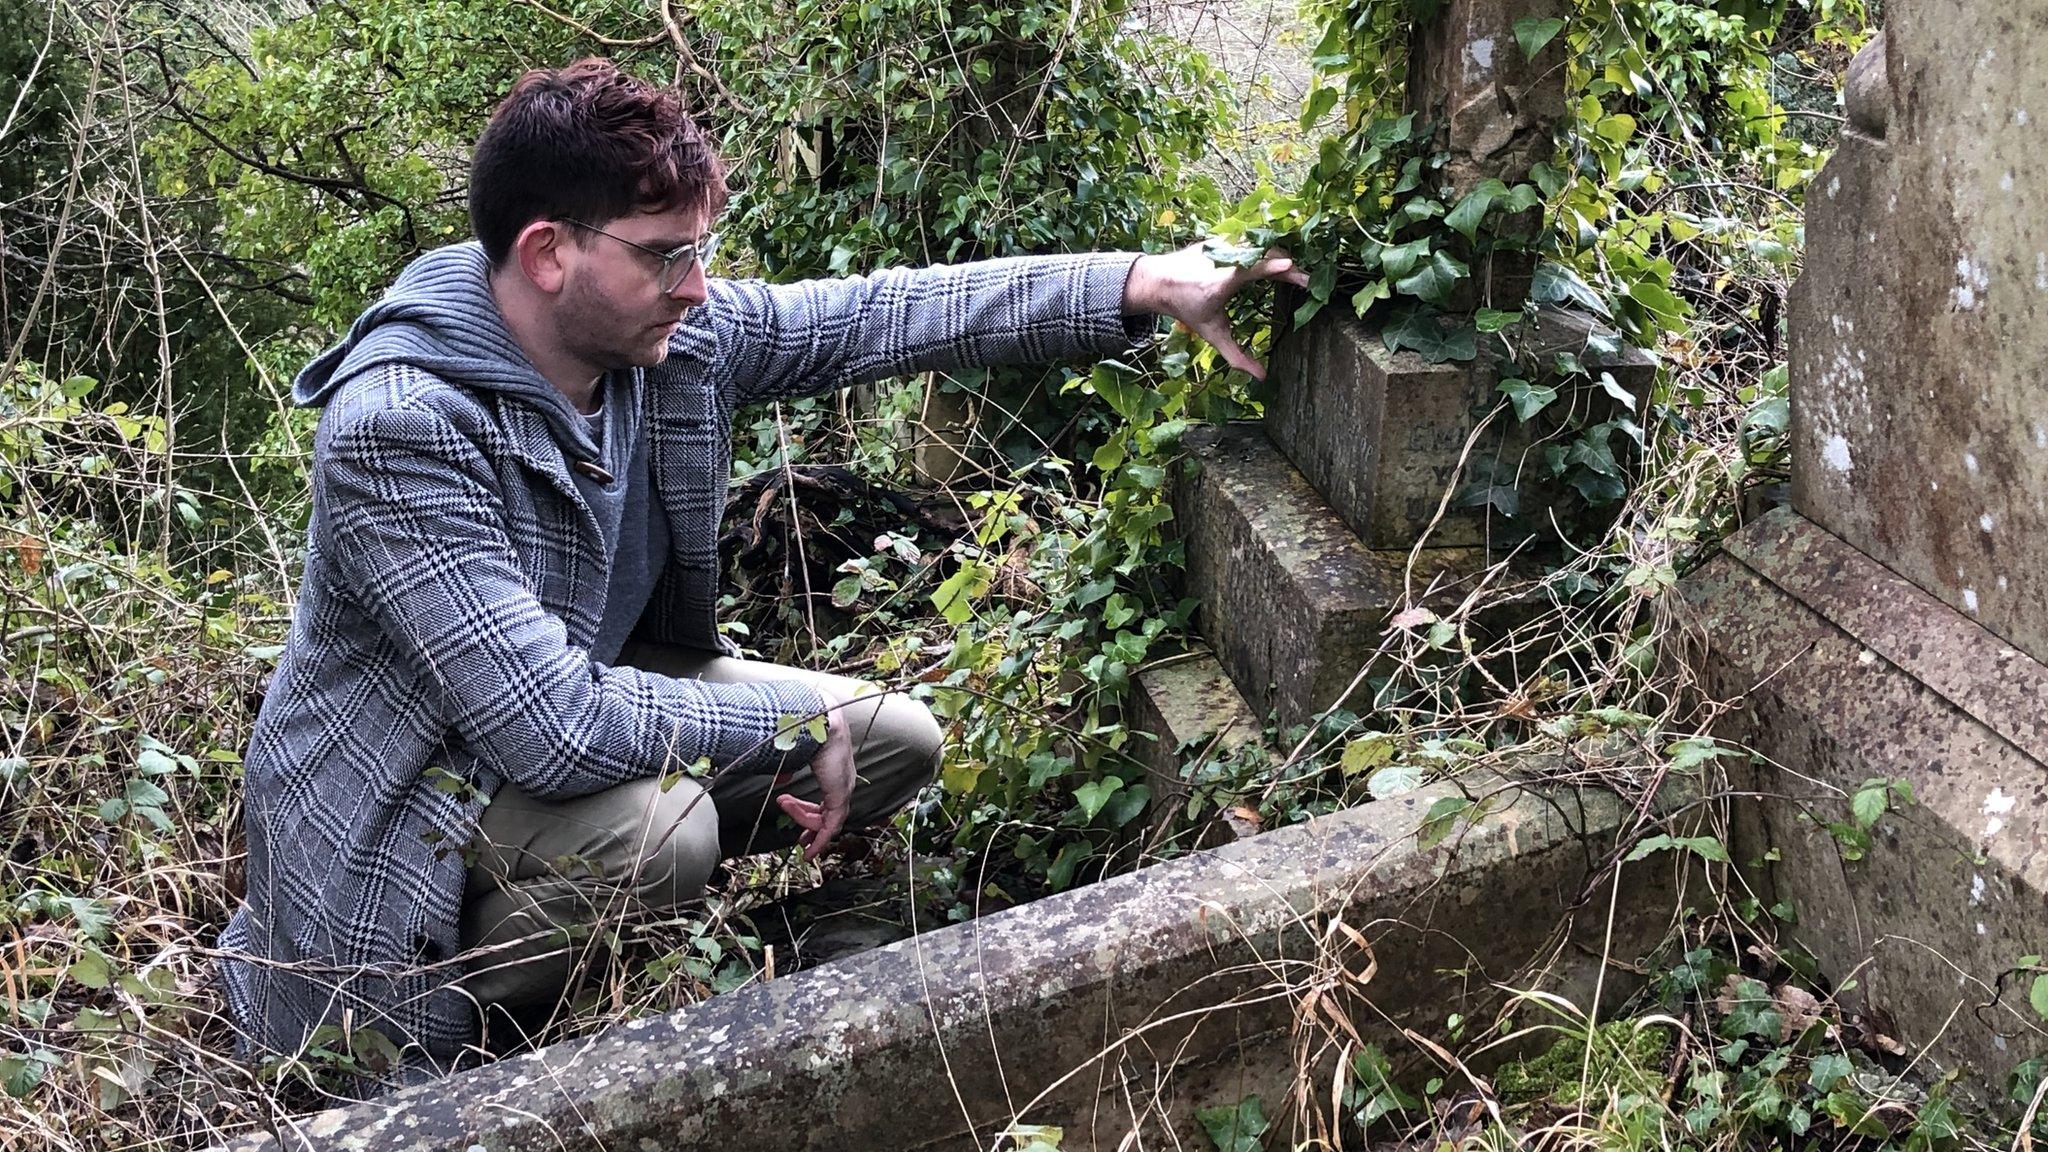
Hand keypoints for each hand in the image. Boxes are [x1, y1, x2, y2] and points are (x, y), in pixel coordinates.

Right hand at [774, 687, 854, 860]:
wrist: (817, 720)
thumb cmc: (804, 730)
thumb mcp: (792, 755)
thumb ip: (787, 771)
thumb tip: (781, 781)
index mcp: (834, 771)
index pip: (826, 800)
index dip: (811, 814)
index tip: (797, 821)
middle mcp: (843, 781)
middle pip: (828, 813)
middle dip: (811, 827)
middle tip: (800, 840)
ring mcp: (843, 789)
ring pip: (827, 821)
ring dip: (806, 826)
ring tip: (789, 819)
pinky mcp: (840, 795)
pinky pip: (831, 825)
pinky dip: (820, 839)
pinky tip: (811, 849)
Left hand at [1123, 242, 1310, 378]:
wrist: (1158, 281)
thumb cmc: (1186, 309)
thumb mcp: (1212, 334)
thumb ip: (1236, 355)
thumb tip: (1261, 377)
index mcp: (1220, 282)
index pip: (1252, 268)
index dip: (1274, 267)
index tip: (1295, 269)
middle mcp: (1222, 259)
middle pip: (1262, 254)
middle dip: (1287, 264)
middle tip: (1305, 280)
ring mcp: (1221, 244)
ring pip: (1257, 245)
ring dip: (1278, 255)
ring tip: (1295, 272)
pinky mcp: (1221, 238)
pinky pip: (1248, 240)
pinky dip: (1265, 249)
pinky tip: (1277, 259)